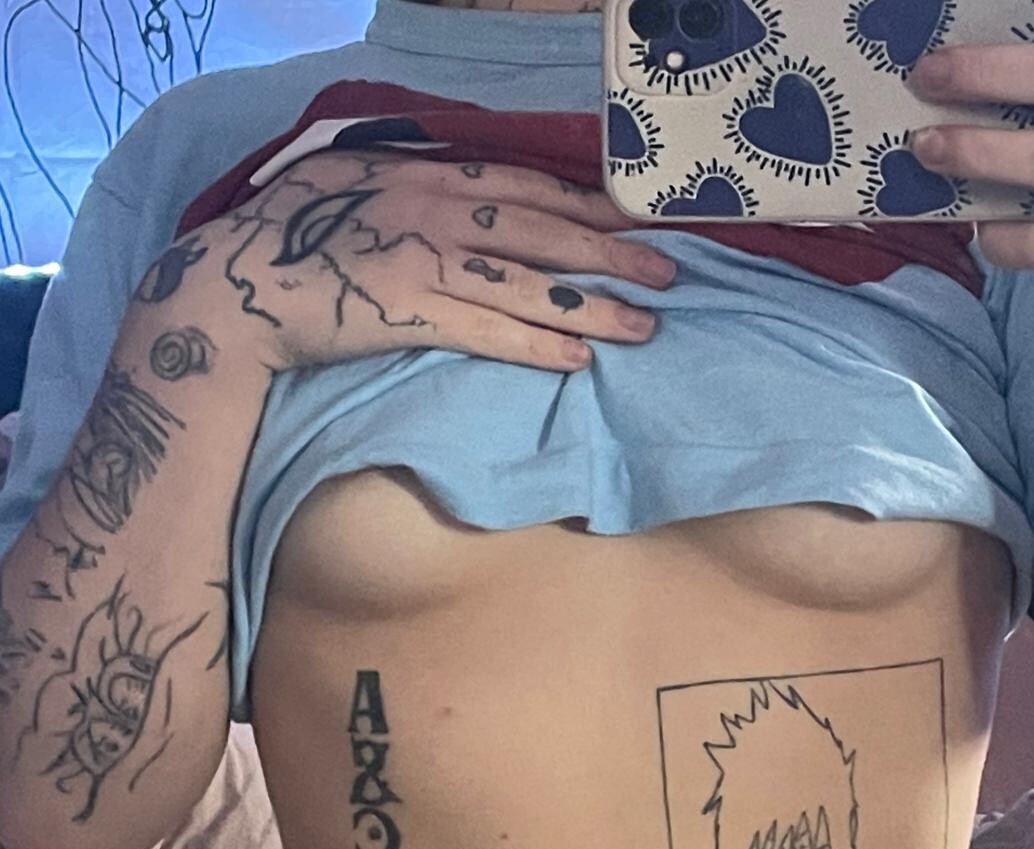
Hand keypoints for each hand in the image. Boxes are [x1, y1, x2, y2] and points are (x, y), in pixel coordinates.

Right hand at [130, 152, 675, 373]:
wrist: (236, 286)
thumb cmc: (293, 235)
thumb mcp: (356, 182)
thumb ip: (416, 184)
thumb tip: (472, 195)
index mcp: (425, 175)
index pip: (524, 186)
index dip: (585, 205)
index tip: (633, 220)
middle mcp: (434, 212)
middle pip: (542, 233)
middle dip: (610, 253)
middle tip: (667, 273)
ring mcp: (424, 263)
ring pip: (528, 285)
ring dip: (593, 306)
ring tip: (644, 326)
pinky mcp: (410, 314)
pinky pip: (488, 331)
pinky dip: (536, 344)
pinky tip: (578, 357)